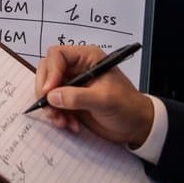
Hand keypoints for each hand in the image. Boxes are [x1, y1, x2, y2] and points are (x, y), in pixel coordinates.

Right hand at [34, 44, 156, 145]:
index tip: (49, 92)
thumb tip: (51, 96)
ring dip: (51, 107)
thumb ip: (77, 97)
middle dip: (46, 92)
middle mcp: (77, 68)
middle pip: (47, 71)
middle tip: (49, 108)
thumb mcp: (104, 100)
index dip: (50, 72)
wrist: (137, 127)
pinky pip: (54, 104)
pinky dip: (57, 115)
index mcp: (87, 59)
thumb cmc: (127, 108)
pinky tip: (70, 125)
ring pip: (48, 89)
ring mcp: (72, 84)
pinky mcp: (71, 100)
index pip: (57, 55)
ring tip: (62, 122)